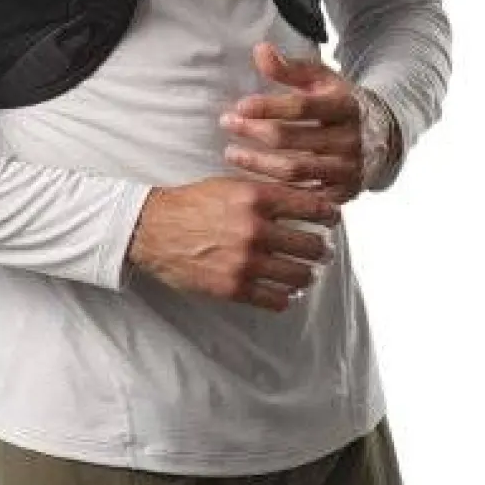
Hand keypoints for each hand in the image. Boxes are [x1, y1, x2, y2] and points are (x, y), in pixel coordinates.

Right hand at [126, 177, 339, 313]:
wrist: (152, 229)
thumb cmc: (192, 203)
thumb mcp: (230, 185)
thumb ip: (267, 191)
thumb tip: (305, 196)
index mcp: (256, 198)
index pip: (311, 207)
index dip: (329, 215)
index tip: (333, 220)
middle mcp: (254, 229)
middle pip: (311, 245)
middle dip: (322, 249)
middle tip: (323, 251)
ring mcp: (245, 261)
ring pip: (299, 275)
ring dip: (307, 275)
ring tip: (306, 273)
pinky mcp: (233, 287)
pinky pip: (276, 300)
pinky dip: (286, 297)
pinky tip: (285, 292)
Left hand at [219, 41, 377, 205]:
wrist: (382, 135)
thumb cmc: (339, 102)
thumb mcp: (321, 80)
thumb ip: (289, 68)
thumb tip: (260, 50)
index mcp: (344, 106)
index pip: (302, 107)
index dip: (268, 107)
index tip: (239, 107)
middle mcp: (349, 139)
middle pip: (292, 140)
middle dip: (254, 133)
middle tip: (227, 124)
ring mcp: (347, 169)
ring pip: (294, 172)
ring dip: (257, 164)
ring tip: (231, 153)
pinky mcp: (343, 193)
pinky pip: (302, 197)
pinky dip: (276, 190)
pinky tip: (253, 180)